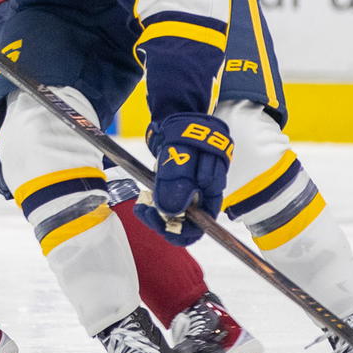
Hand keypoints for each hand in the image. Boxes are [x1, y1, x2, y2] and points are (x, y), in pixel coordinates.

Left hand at [144, 113, 234, 243]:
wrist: (182, 120)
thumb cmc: (187, 136)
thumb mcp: (181, 158)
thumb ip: (178, 184)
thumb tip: (171, 212)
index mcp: (211, 195)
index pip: (199, 229)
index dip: (179, 232)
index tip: (158, 220)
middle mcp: (203, 199)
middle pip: (184, 226)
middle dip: (162, 222)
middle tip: (143, 210)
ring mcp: (190, 195)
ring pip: (173, 217)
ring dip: (156, 214)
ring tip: (142, 203)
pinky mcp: (178, 190)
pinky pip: (166, 206)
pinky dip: (154, 204)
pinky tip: (144, 196)